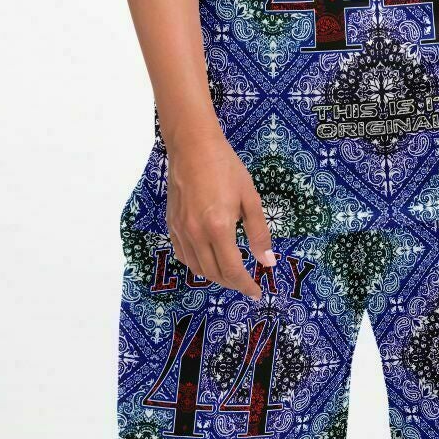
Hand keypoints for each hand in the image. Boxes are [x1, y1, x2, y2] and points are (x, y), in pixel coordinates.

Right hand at [165, 134, 275, 299]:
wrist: (193, 147)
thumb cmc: (225, 167)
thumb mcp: (250, 197)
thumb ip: (259, 232)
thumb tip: (267, 262)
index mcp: (218, 227)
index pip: (232, 270)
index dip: (245, 285)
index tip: (256, 292)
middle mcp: (196, 234)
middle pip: (213, 273)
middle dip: (232, 283)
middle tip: (246, 284)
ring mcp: (180, 230)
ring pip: (196, 268)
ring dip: (214, 276)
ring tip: (230, 274)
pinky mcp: (171, 224)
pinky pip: (183, 255)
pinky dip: (196, 264)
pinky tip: (208, 259)